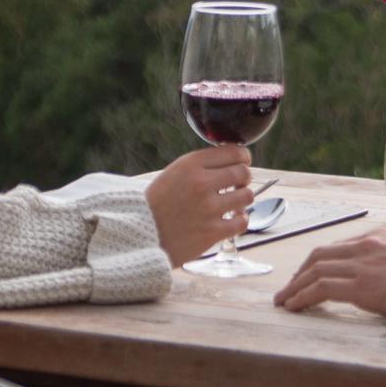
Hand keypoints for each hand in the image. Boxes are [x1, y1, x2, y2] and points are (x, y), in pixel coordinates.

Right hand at [144, 146, 252, 263]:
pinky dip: (240, 219)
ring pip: (247, 196)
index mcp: (191, 165)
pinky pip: (242, 221)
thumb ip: (201, 166)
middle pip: (243, 172)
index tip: (242, 162)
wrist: (138, 234)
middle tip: (238, 184)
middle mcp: (201, 184)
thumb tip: (232, 161)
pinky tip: (232, 219)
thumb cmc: (157, 203)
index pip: (234, 152)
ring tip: (233, 203)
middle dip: (244, 178)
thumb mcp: (174, 172)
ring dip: (242, 199)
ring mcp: (208, 208)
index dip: (243, 157)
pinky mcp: (212, 232)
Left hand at [274, 229, 385, 319]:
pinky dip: (302, 296)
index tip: (307, 275)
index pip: (337, 247)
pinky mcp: (360, 285)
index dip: (317, 262)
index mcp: (378, 237)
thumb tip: (385, 278)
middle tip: (289, 288)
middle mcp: (365, 246)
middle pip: (319, 255)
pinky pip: (320, 288)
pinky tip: (294, 306)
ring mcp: (361, 264)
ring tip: (284, 301)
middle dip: (300, 272)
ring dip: (295, 287)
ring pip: (315, 271)